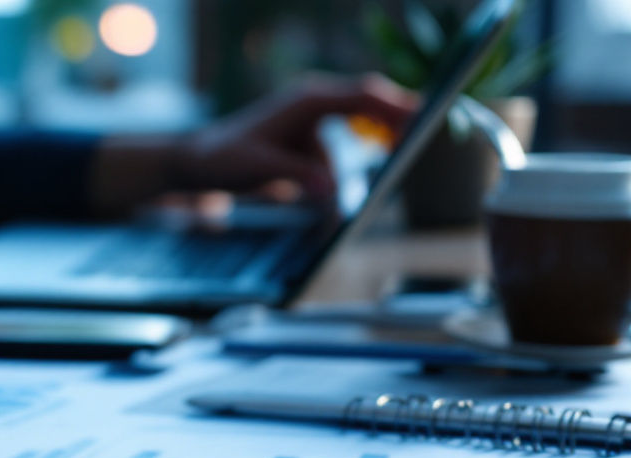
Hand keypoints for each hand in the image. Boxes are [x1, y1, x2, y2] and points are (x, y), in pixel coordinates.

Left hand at [174, 73, 417, 197]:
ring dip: (385, 131)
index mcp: (306, 100)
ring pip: (364, 117)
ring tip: (409, 148)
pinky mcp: (312, 132)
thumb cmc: (225, 159)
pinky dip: (366, 145)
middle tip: (430, 134)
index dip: (395, 108)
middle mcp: (315, 100)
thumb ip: (297, 175)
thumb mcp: (260, 168)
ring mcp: (315, 114)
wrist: (199, 160)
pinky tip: (384, 155)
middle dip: (400, 115)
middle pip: (371, 100)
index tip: (422, 120)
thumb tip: (330, 188)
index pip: (362, 96)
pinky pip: (350, 134)